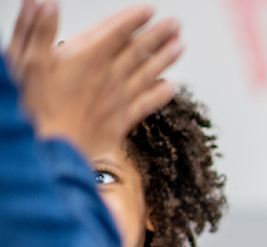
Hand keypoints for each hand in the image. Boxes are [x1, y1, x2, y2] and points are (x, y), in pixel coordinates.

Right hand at [12, 2, 182, 157]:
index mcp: (87, 58)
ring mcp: (117, 100)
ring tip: (180, 46)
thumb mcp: (26, 62)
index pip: (117, 32)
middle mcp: (108, 77)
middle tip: (176, 24)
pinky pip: (146, 104)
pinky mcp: (120, 122)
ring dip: (165, 58)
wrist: (49, 151)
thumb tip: (46, 4)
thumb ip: (38, 30)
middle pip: (138, 50)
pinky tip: (170, 86)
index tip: (150, 10)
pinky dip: (160, 94)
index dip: (135, 19)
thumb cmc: (34, 108)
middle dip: (159, 35)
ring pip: (148, 74)